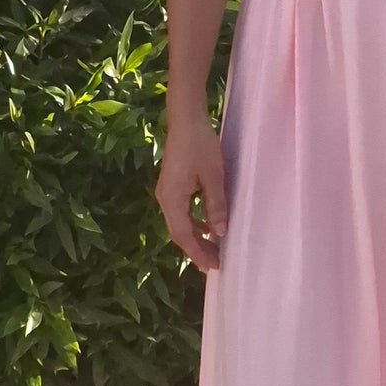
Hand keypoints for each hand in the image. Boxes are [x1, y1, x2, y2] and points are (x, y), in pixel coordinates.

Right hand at [157, 110, 227, 270]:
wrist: (186, 119)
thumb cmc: (200, 145)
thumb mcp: (214, 176)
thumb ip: (216, 206)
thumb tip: (220, 234)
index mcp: (172, 199)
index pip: (183, 235)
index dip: (198, 253)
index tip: (213, 266)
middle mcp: (164, 199)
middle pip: (179, 232)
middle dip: (196, 250)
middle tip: (215, 264)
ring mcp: (166, 192)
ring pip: (179, 223)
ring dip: (195, 237)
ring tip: (213, 250)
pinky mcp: (172, 185)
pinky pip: (181, 212)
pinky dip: (193, 223)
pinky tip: (206, 226)